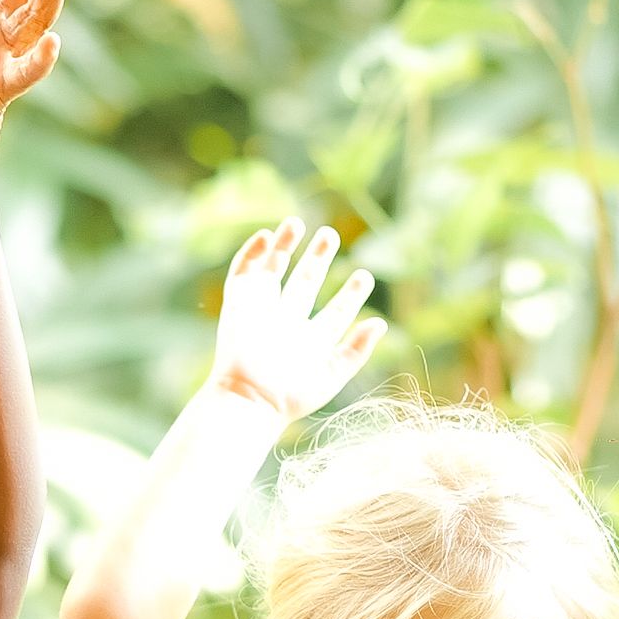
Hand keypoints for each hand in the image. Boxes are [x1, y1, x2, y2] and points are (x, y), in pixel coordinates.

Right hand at [205, 221, 384, 422]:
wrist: (251, 396)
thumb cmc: (293, 393)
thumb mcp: (334, 373)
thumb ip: (358, 349)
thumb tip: (381, 323)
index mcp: (311, 340)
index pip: (335, 310)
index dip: (350, 293)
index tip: (363, 276)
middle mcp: (286, 321)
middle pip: (304, 281)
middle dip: (317, 258)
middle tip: (330, 234)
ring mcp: (261, 309)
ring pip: (273, 269)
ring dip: (284, 245)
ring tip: (297, 221)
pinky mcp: (237, 302)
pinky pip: (242, 271)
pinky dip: (252, 252)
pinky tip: (268, 236)